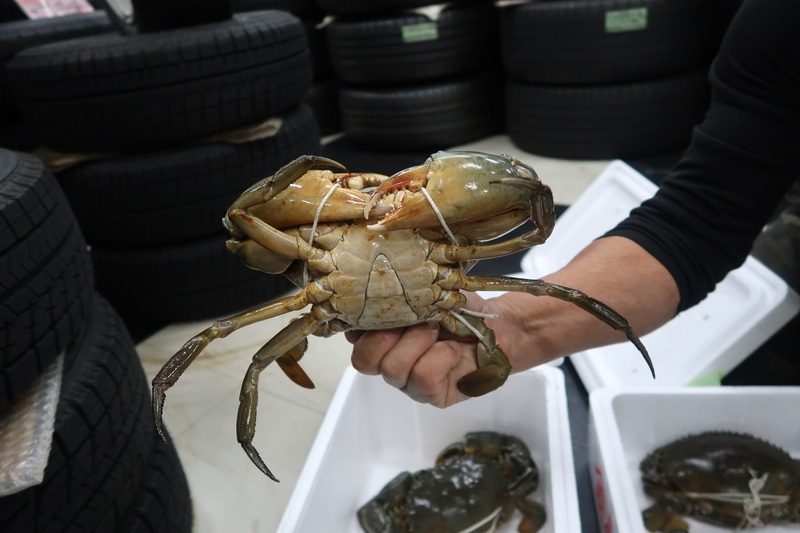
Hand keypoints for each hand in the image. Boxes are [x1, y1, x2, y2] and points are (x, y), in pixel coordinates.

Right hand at [347, 292, 493, 407]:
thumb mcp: (430, 290)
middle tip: (413, 321)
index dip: (359, 324)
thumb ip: (405, 290)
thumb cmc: (460, 309)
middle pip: (362, 361)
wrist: (497, 327)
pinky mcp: (429, 394)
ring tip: (436, 331)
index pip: (351, 336)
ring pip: (392, 370)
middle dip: (385, 337)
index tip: (379, 306)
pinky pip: (422, 378)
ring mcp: (407, 380)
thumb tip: (386, 283)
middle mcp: (388, 359)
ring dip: (417, 344)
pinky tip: (452, 349)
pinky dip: (440, 358)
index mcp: (380, 334)